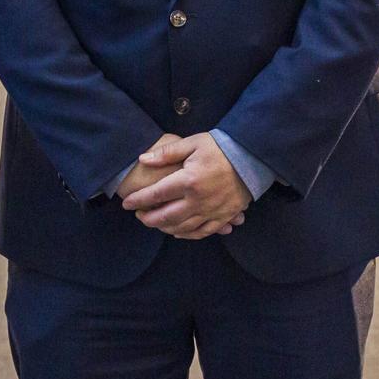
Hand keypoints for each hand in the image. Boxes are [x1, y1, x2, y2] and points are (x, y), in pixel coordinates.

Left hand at [122, 133, 251, 238]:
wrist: (252, 157)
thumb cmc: (220, 147)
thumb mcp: (193, 143)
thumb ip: (167, 153)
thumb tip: (143, 159)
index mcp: (188, 180)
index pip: (156, 194)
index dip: (139, 200)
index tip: (127, 203)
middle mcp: (198, 200)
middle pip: (167, 217)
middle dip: (149, 219)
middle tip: (139, 216)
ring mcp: (212, 211)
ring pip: (183, 228)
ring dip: (165, 228)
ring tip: (154, 224)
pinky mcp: (223, 216)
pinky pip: (203, 232)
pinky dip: (187, 235)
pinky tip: (178, 232)